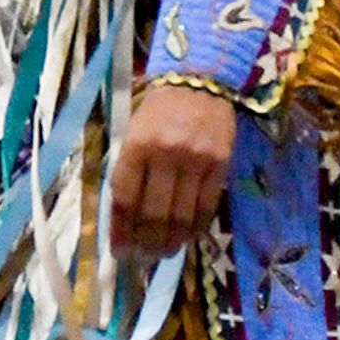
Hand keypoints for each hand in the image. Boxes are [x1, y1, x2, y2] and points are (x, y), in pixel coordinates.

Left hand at [110, 84, 238, 256]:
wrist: (199, 81)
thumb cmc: (158, 110)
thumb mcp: (133, 134)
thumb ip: (129, 172)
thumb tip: (125, 219)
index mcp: (137, 145)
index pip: (126, 198)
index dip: (121, 230)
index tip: (119, 251)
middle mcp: (167, 153)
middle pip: (154, 214)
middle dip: (146, 243)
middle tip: (141, 258)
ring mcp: (197, 160)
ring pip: (182, 216)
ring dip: (170, 242)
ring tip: (162, 253)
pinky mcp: (221, 164)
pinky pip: (207, 207)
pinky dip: (195, 229)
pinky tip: (186, 237)